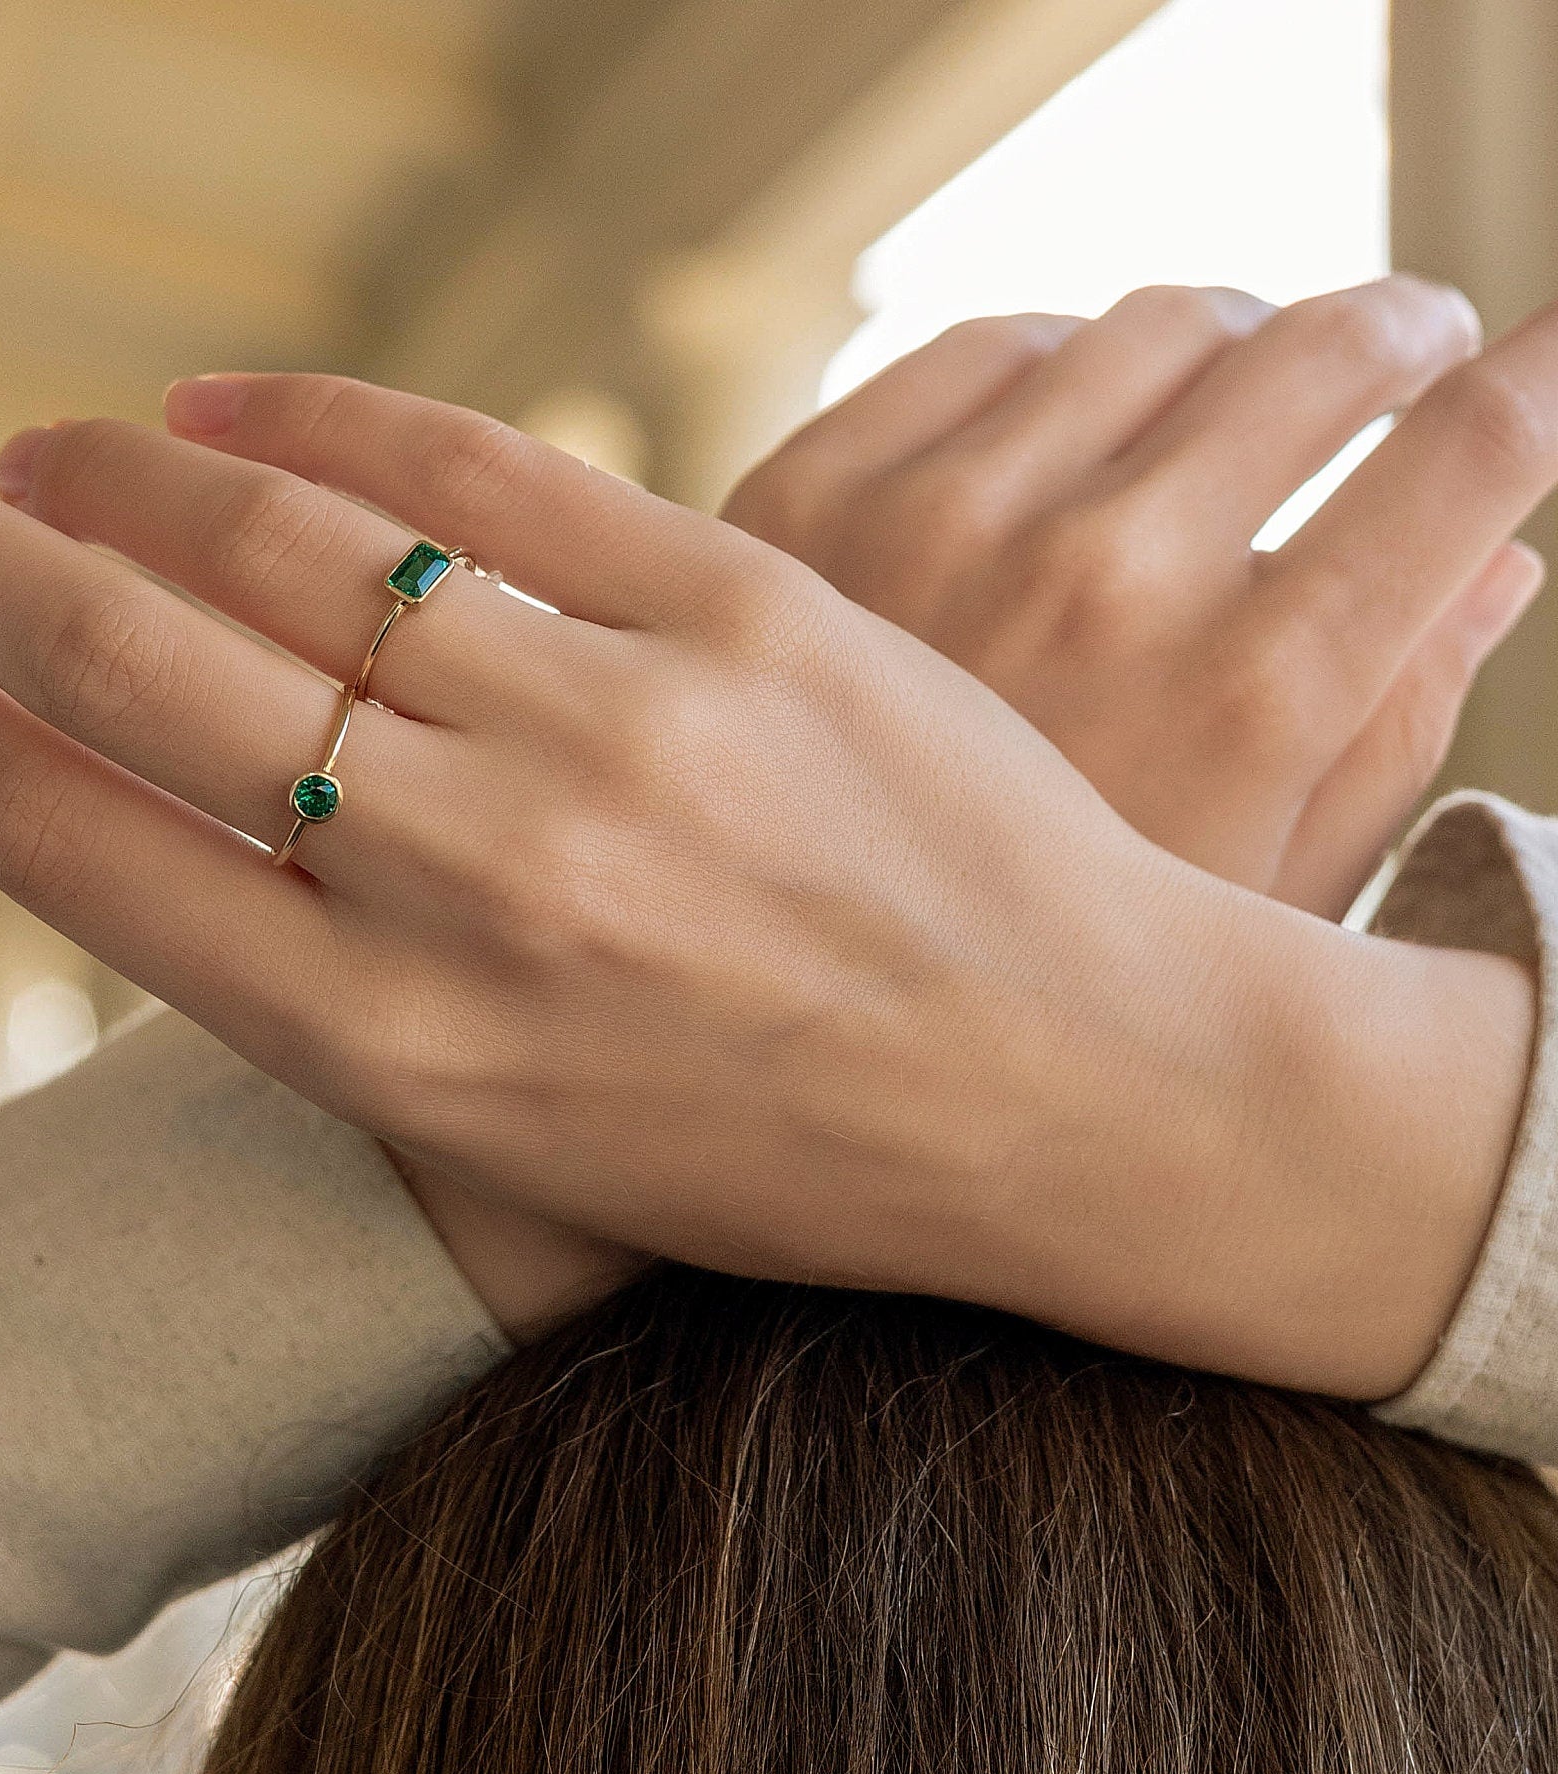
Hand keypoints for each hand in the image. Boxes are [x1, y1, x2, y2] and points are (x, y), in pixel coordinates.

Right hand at [0, 369, 1534, 1392]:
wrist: (1076, 1093)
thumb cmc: (793, 1155)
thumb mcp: (536, 1140)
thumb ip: (362, 1004)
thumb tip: (206, 841)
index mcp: (407, 1059)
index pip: (97, 865)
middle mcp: (478, 893)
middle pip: (154, 680)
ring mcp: (612, 737)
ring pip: (296, 556)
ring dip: (126, 478)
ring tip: (39, 446)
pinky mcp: (746, 614)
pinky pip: (487, 480)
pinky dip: (330, 419)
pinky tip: (227, 399)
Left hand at [726, 278, 1548, 917]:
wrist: (759, 984)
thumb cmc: (1027, 981)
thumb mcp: (1245, 910)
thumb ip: (1390, 729)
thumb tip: (1504, 560)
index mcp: (1245, 699)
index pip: (1470, 454)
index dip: (1545, 379)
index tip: (1545, 356)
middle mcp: (1104, 587)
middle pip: (1324, 351)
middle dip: (1399, 334)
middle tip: (1408, 346)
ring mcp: (939, 528)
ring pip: (1161, 324)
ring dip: (1233, 338)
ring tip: (1243, 383)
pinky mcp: (808, 498)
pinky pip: (990, 345)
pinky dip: (1059, 363)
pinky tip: (1077, 417)